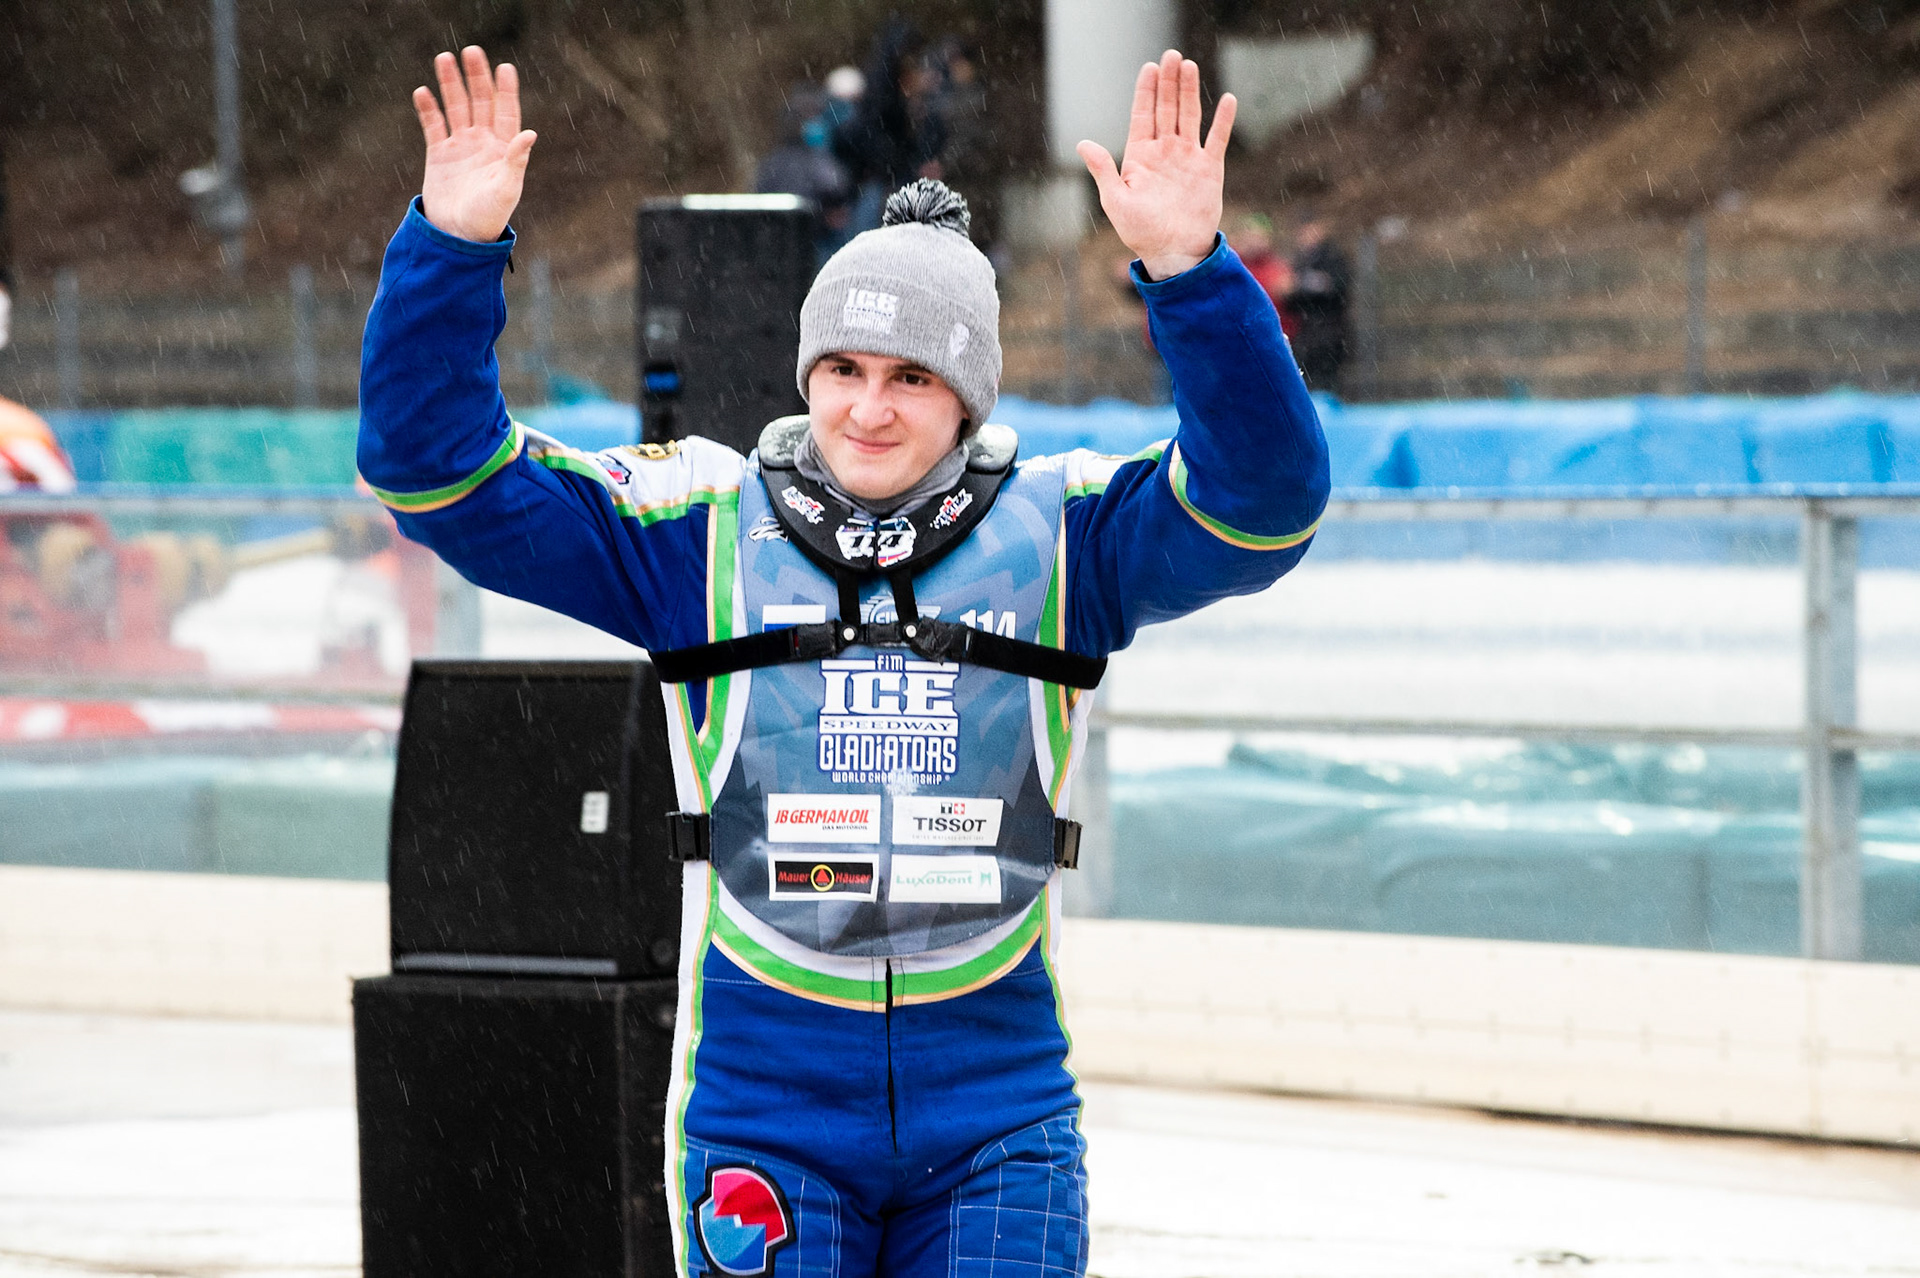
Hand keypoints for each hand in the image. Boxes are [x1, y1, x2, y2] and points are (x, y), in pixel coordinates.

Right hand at [414, 47, 536, 242]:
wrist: (459, 237)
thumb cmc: (489, 217)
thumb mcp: (506, 189)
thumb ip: (517, 161)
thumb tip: (530, 133)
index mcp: (503, 150)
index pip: (507, 112)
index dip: (506, 90)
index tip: (505, 67)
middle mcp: (483, 143)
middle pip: (480, 102)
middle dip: (476, 77)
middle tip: (471, 51)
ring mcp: (460, 147)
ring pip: (456, 107)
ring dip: (451, 84)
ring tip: (444, 58)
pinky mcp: (439, 155)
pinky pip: (433, 125)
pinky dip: (428, 109)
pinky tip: (422, 92)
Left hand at [1077, 51, 1235, 280]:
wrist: (1173, 253)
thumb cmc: (1140, 232)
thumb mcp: (1116, 201)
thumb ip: (1103, 170)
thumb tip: (1083, 143)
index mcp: (1140, 156)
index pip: (1143, 115)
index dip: (1146, 91)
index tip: (1149, 67)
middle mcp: (1164, 152)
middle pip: (1166, 108)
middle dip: (1168, 82)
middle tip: (1171, 55)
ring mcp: (1187, 158)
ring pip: (1189, 116)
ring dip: (1189, 91)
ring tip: (1190, 65)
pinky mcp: (1209, 169)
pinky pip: (1217, 139)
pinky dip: (1223, 120)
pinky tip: (1228, 99)